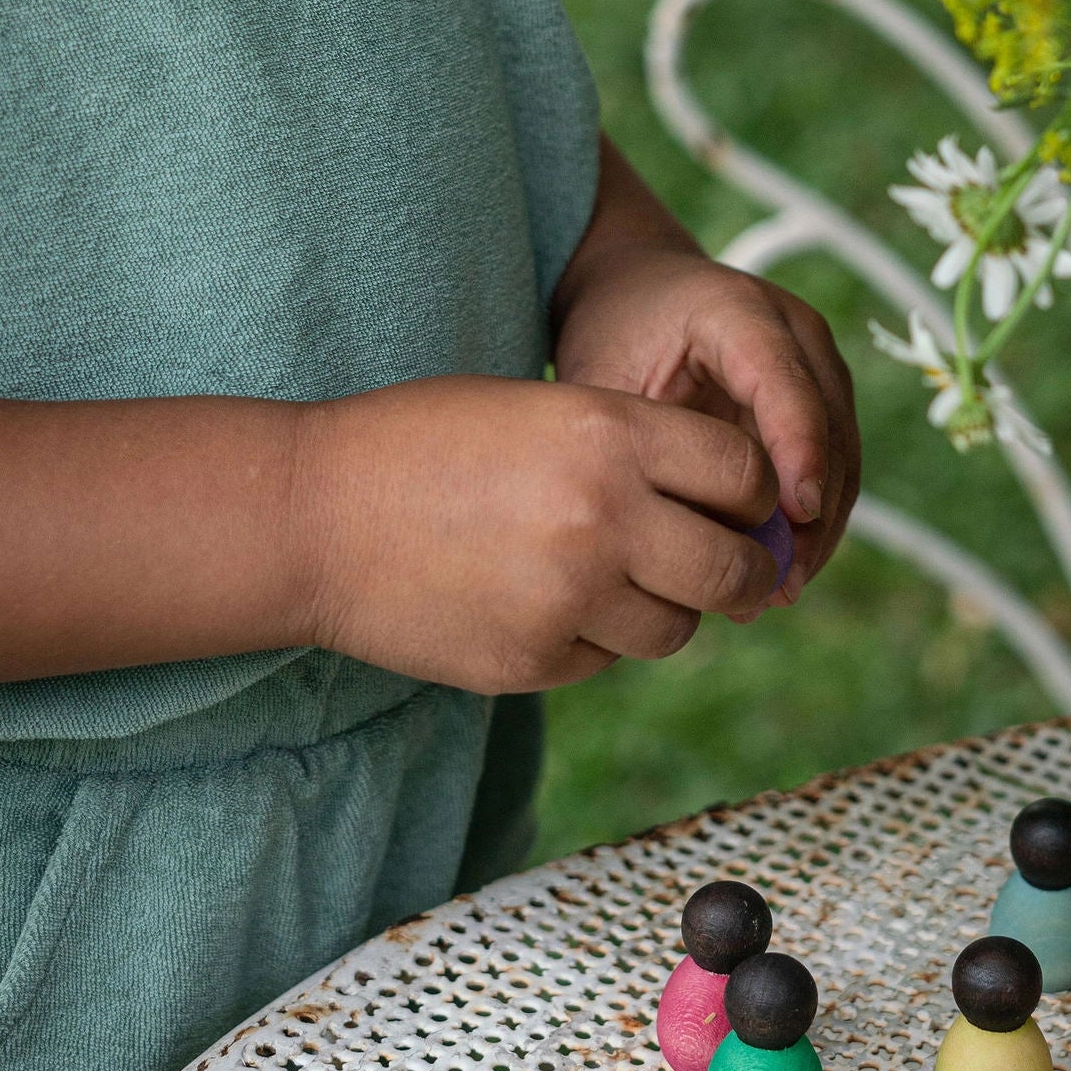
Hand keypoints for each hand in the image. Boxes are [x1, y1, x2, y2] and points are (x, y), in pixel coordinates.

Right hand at [295, 374, 787, 692]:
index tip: (743, 501)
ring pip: (677, 628)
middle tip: (723, 563)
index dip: (754, 491)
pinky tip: (544, 601)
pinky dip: (595, 638)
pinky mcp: (535, 664)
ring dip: (666, 608)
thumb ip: (640, 448)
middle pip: (735, 569)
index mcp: (612, 434)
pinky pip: (607, 660)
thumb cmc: (430, 441)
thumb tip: (738, 503)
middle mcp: (605, 517)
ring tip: (614, 576)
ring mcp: (570, 600)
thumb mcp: (547, 407)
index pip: (746, 473)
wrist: (315, 515)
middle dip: (740, 568)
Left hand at [550, 140, 860, 603]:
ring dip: (819, 526)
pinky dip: (814, 520)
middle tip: (780, 582)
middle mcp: (794, 329)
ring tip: (777, 591)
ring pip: (843, 452)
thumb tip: (685, 542)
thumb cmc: (615, 335)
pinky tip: (780, 570)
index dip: (798, 447)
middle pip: (828, 423)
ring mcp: (817, 362)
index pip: (784, 380)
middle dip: (814, 509)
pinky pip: (834, 465)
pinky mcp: (823, 397)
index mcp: (735, 309)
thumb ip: (644, 449)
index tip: (798, 514)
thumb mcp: (607, 382)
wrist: (640, 293)